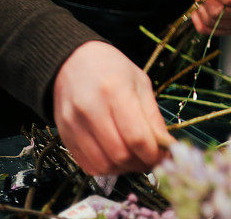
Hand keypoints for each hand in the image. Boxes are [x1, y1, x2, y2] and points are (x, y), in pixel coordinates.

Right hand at [53, 41, 173, 174]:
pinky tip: (116, 157)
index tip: (163, 155)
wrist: (74, 61)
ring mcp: (73, 124)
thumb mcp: (141, 84)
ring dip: (124, 169)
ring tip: (135, 159)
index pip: (137, 138)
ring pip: (103, 165)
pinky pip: (87, 165)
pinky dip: (106, 168)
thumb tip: (167, 147)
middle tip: (151, 159)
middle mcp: (90, 109)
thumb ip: (153, 117)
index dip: (154, 154)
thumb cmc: (113, 69)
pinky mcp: (64, 135)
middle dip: (141, 163)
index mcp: (115, 91)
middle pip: (120, 154)